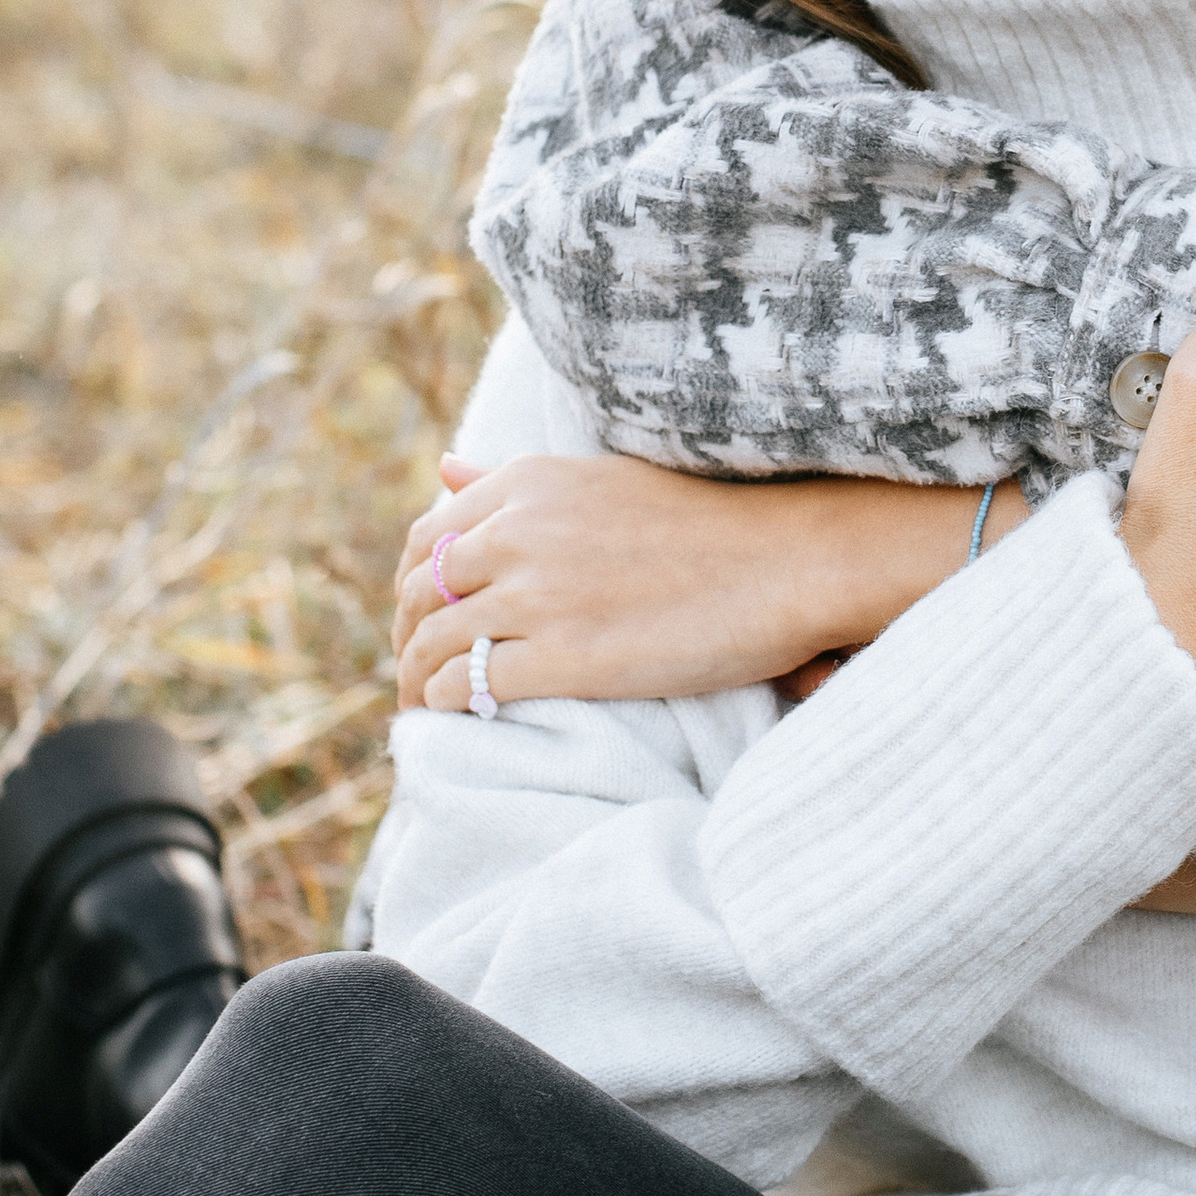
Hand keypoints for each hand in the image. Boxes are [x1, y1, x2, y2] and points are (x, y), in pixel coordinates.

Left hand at [393, 456, 1016, 710]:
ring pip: (431, 645)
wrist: (790, 561)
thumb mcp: (602, 479)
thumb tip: (441, 471)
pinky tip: (463, 724)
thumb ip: (515, 480)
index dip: (410, 589)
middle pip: (416, 594)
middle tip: (418, 680)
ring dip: (417, 686)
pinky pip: (466, 687)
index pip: (424, 538)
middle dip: (404, 641)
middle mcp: (519, 530)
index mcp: (527, 482)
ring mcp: (538, 594)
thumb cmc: (711, 523)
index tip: (422, 624)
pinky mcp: (563, 656)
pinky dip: (447, 709)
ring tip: (429, 714)